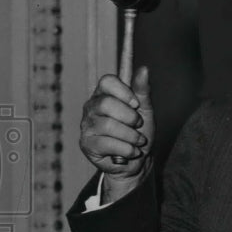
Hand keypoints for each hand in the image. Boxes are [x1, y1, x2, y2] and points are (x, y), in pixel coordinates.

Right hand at [79, 65, 154, 182]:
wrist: (137, 161)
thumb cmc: (139, 132)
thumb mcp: (145, 110)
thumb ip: (142, 91)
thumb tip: (144, 69)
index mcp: (104, 94)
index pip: (107, 81)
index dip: (124, 91)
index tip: (136, 104)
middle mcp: (91, 107)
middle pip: (107, 103)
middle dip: (130, 117)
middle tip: (138, 125)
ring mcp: (86, 126)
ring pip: (108, 125)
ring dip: (131, 136)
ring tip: (138, 141)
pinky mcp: (87, 144)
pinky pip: (107, 144)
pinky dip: (126, 149)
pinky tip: (131, 151)